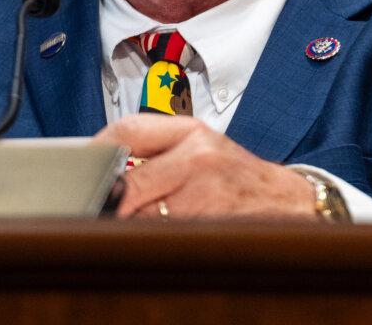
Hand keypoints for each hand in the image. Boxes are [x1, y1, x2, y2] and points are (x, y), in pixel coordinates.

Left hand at [93, 114, 315, 218]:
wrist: (292, 203)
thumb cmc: (239, 178)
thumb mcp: (201, 149)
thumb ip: (156, 152)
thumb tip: (102, 169)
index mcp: (192, 131)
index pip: (128, 131)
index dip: (96, 151)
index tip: (79, 168)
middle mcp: (199, 156)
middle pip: (129, 183)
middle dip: (108, 202)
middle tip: (92, 210)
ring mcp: (207, 193)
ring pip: (142, 217)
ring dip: (127, 226)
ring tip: (123, 227)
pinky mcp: (214, 225)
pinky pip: (166, 236)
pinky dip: (151, 241)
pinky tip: (153, 239)